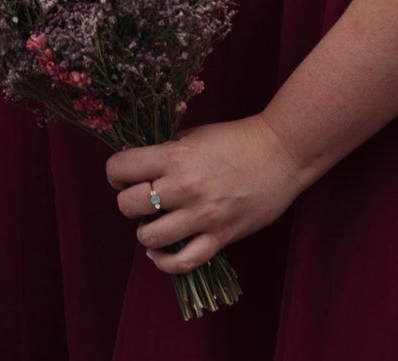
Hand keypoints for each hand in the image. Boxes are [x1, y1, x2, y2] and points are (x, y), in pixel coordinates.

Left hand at [106, 116, 311, 273]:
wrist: (281, 153)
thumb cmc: (235, 139)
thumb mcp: (191, 135)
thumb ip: (162, 152)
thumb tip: (132, 167)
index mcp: (172, 157)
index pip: (118, 168)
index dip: (116, 173)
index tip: (125, 176)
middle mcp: (183, 187)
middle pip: (127, 205)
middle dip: (128, 202)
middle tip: (143, 199)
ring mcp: (202, 215)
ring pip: (148, 237)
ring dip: (145, 232)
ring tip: (156, 223)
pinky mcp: (221, 237)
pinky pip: (183, 263)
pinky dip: (166, 262)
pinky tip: (163, 253)